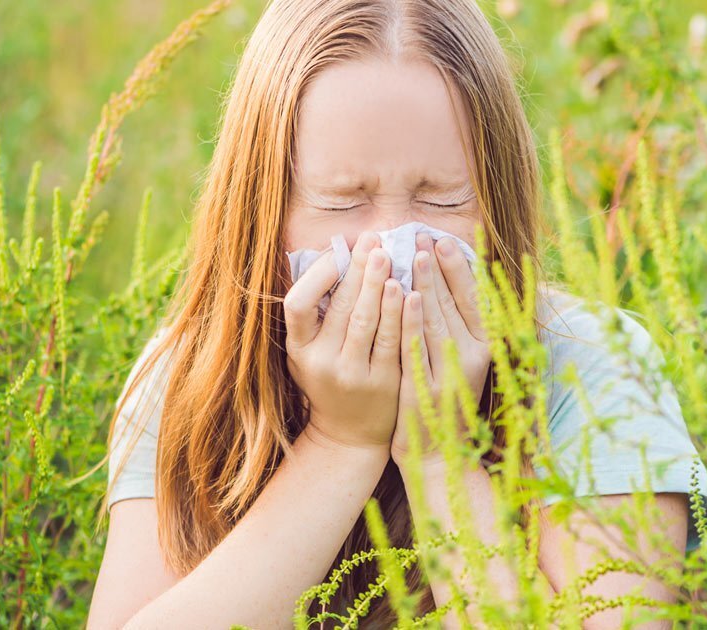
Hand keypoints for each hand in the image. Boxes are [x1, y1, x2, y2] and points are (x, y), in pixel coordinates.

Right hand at [283, 231, 403, 451]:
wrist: (349, 436)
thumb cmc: (330, 381)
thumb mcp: (309, 352)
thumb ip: (316, 314)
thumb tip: (334, 257)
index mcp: (298, 349)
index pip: (297, 304)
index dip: (318, 275)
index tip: (338, 250)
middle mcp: (321, 363)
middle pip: (340, 307)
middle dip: (357, 269)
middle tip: (372, 238)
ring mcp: (352, 375)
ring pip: (366, 321)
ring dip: (378, 284)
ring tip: (387, 255)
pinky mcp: (382, 384)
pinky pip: (392, 341)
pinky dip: (400, 313)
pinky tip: (408, 290)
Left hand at [392, 232, 492, 465]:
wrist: (438, 456)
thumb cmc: (446, 403)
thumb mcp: (460, 364)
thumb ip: (456, 327)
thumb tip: (446, 281)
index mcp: (486, 350)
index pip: (474, 301)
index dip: (459, 269)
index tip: (444, 241)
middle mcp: (473, 360)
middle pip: (455, 305)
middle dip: (440, 268)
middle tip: (424, 236)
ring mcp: (450, 376)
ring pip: (436, 321)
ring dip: (426, 285)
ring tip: (413, 255)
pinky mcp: (426, 391)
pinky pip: (417, 348)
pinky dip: (411, 319)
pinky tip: (403, 295)